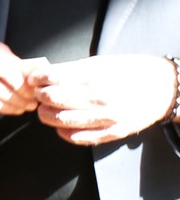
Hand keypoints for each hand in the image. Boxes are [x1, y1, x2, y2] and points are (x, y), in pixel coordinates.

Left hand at [29, 54, 178, 145]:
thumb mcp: (102, 62)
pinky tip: (60, 126)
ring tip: (45, 110)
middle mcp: (100, 97)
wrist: (165, 88)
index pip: (53, 77)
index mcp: (96, 75)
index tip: (33, 79)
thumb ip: (74, 70)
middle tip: (38, 94)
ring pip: (62, 120)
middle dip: (40, 96)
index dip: (37, 78)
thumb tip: (46, 75)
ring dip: (46, 115)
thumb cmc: (132, 71)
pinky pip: (79, 138)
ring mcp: (107, 117)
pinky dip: (63, 132)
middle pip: (53, 99)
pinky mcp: (113, 132)